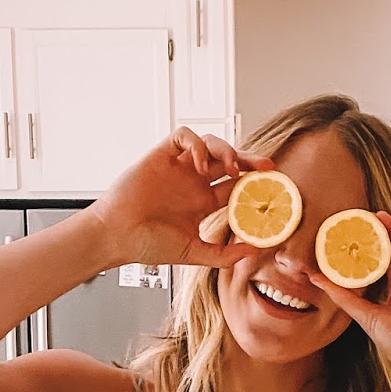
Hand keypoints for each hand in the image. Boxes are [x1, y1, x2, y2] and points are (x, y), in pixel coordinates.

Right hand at [88, 128, 272, 270]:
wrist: (118, 237)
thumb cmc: (148, 245)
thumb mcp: (194, 253)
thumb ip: (225, 254)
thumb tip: (256, 250)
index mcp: (202, 203)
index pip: (236, 187)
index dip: (254, 185)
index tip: (272, 189)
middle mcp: (193, 182)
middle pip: (229, 162)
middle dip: (249, 160)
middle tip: (267, 167)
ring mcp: (178, 168)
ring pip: (211, 144)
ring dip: (226, 151)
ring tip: (231, 169)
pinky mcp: (161, 155)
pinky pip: (185, 136)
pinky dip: (198, 145)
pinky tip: (201, 164)